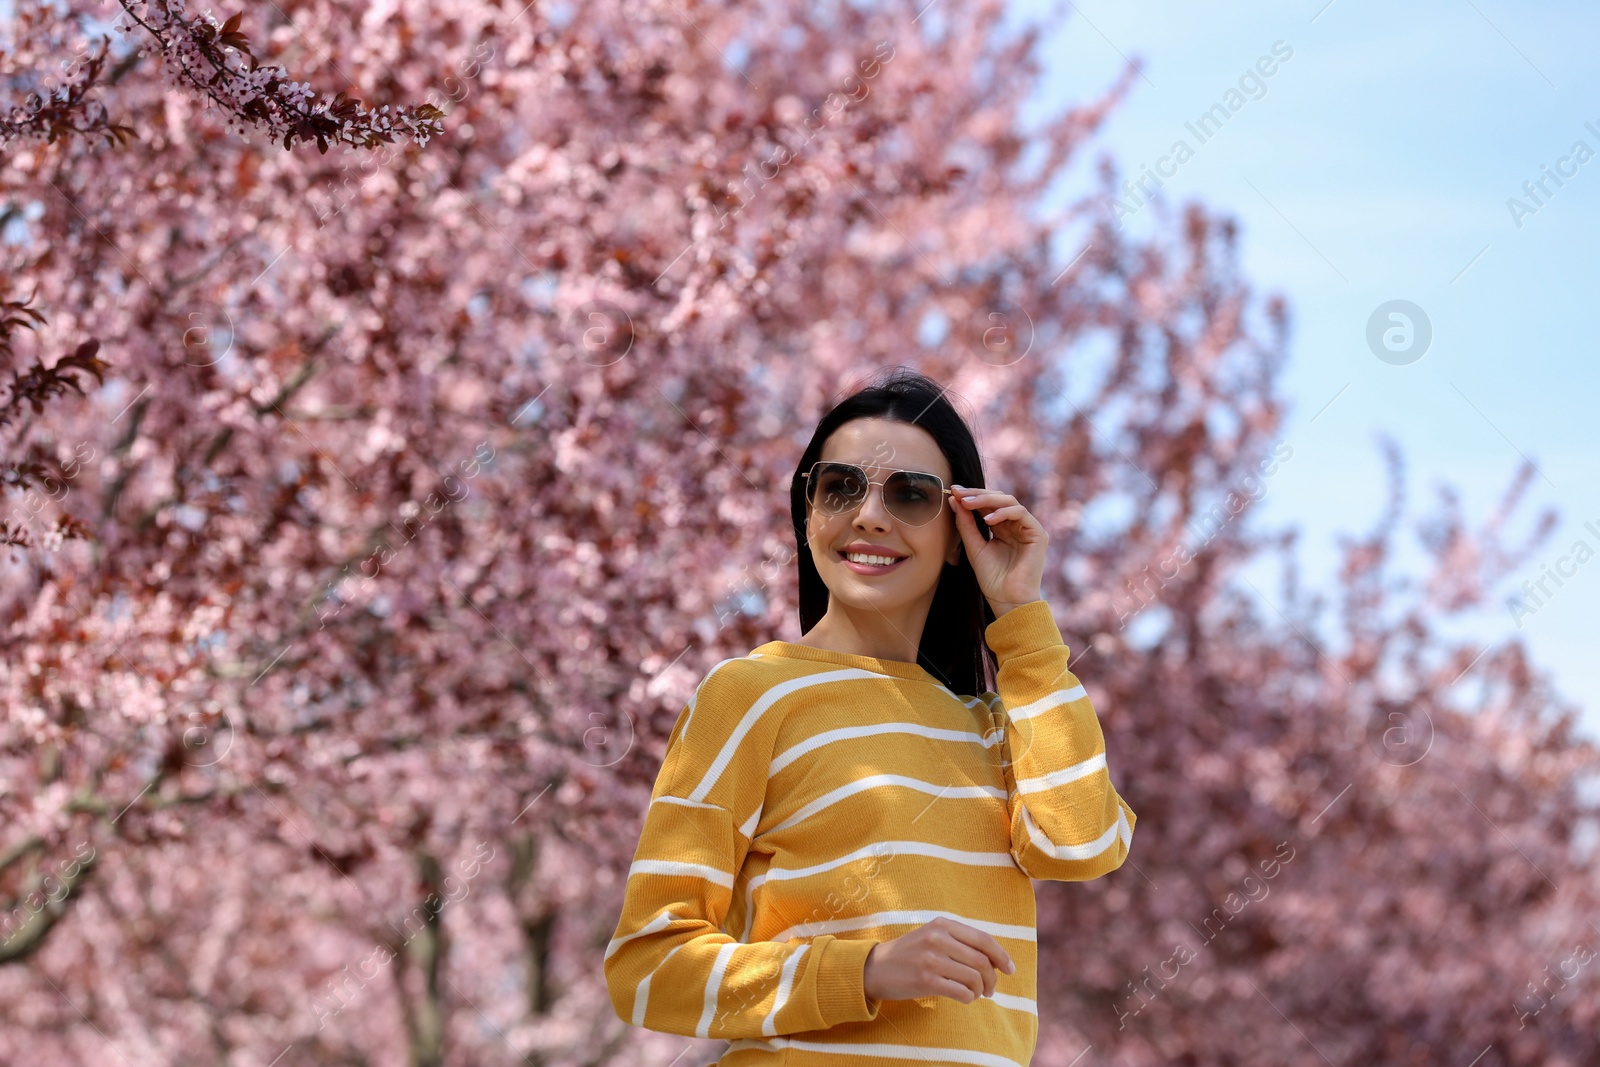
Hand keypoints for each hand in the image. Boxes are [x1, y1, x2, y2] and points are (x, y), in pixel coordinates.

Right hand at [862, 917, 1015, 1004]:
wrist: (875, 968)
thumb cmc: (910, 954)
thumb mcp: (932, 936)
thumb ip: (960, 941)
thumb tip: (995, 959)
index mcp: (942, 924)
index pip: (983, 939)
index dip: (1001, 955)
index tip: (1010, 969)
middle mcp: (937, 938)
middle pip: (981, 960)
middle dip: (992, 978)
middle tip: (991, 989)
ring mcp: (931, 959)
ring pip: (974, 977)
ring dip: (981, 990)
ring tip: (976, 994)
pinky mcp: (926, 980)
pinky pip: (961, 992)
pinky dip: (969, 998)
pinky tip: (965, 998)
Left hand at [949, 484, 1046, 615]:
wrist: (1008, 601)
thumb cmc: (992, 579)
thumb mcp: (973, 547)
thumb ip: (966, 524)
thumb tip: (954, 499)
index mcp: (1002, 528)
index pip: (988, 504)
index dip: (971, 496)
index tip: (954, 491)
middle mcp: (1016, 525)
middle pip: (998, 498)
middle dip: (977, 494)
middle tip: (959, 493)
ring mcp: (1028, 528)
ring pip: (1009, 501)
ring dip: (987, 500)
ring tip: (968, 504)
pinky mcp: (1038, 534)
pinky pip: (1021, 513)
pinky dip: (1003, 512)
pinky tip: (988, 520)